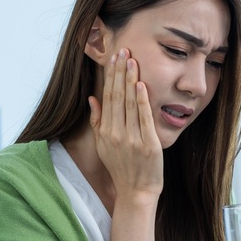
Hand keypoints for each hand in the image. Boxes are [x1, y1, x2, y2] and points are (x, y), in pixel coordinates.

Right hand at [88, 48, 162, 200]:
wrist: (136, 191)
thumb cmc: (122, 167)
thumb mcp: (104, 145)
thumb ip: (98, 120)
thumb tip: (92, 97)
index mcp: (105, 131)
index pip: (107, 97)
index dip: (111, 76)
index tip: (114, 57)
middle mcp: (116, 133)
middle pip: (117, 96)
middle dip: (120, 72)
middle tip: (123, 50)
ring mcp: (132, 139)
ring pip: (129, 103)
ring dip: (130, 80)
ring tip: (132, 60)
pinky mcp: (148, 144)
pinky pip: (143, 118)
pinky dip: (141, 100)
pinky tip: (141, 84)